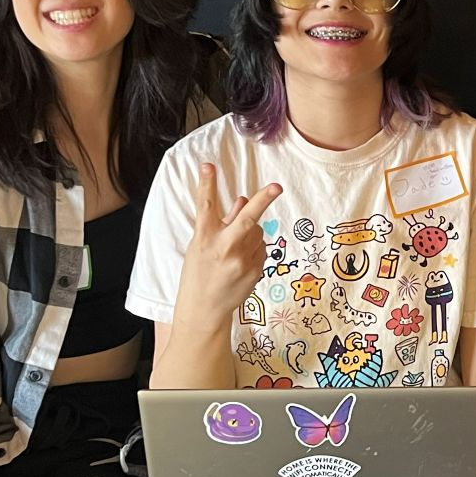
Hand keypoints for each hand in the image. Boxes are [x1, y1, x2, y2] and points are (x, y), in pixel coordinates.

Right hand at [174, 163, 281, 325]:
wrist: (205, 310)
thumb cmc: (199, 275)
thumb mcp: (201, 246)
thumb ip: (221, 223)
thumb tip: (242, 201)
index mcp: (204, 240)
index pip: (205, 207)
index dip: (207, 185)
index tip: (209, 166)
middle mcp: (224, 249)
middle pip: (246, 220)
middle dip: (263, 201)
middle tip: (277, 187)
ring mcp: (242, 262)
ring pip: (257, 233)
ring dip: (251, 233)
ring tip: (234, 251)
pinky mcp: (255, 271)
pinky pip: (261, 249)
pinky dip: (254, 249)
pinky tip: (240, 263)